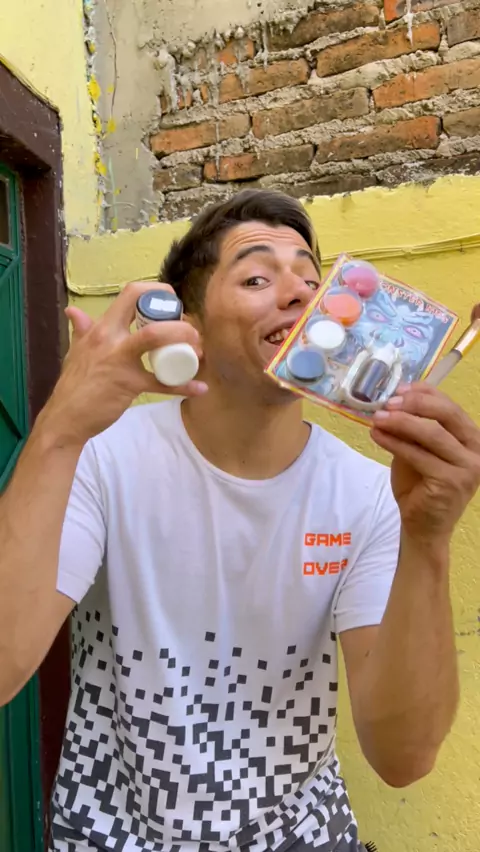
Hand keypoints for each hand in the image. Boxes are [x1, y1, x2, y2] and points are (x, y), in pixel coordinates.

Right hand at [39, 281, 206, 446]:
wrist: (67, 416)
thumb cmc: (74, 384)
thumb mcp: (76, 350)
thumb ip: (80, 330)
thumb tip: (74, 311)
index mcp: (101, 327)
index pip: (131, 293)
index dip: (156, 292)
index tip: (171, 306)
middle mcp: (110, 338)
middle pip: (145, 310)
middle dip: (174, 314)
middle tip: (190, 330)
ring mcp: (120, 360)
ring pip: (155, 336)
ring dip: (183, 338)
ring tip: (199, 350)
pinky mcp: (129, 384)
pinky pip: (162, 384)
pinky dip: (184, 386)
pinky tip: (201, 388)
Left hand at [370, 383, 479, 541]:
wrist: (424, 525)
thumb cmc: (422, 485)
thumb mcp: (419, 450)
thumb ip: (415, 429)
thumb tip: (394, 401)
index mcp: (472, 438)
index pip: (451, 406)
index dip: (425, 393)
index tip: (399, 388)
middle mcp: (477, 451)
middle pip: (447, 415)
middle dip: (416, 404)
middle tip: (388, 402)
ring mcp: (468, 468)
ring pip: (432, 434)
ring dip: (400, 422)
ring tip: (376, 418)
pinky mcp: (451, 482)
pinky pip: (418, 455)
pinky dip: (395, 443)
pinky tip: (377, 436)